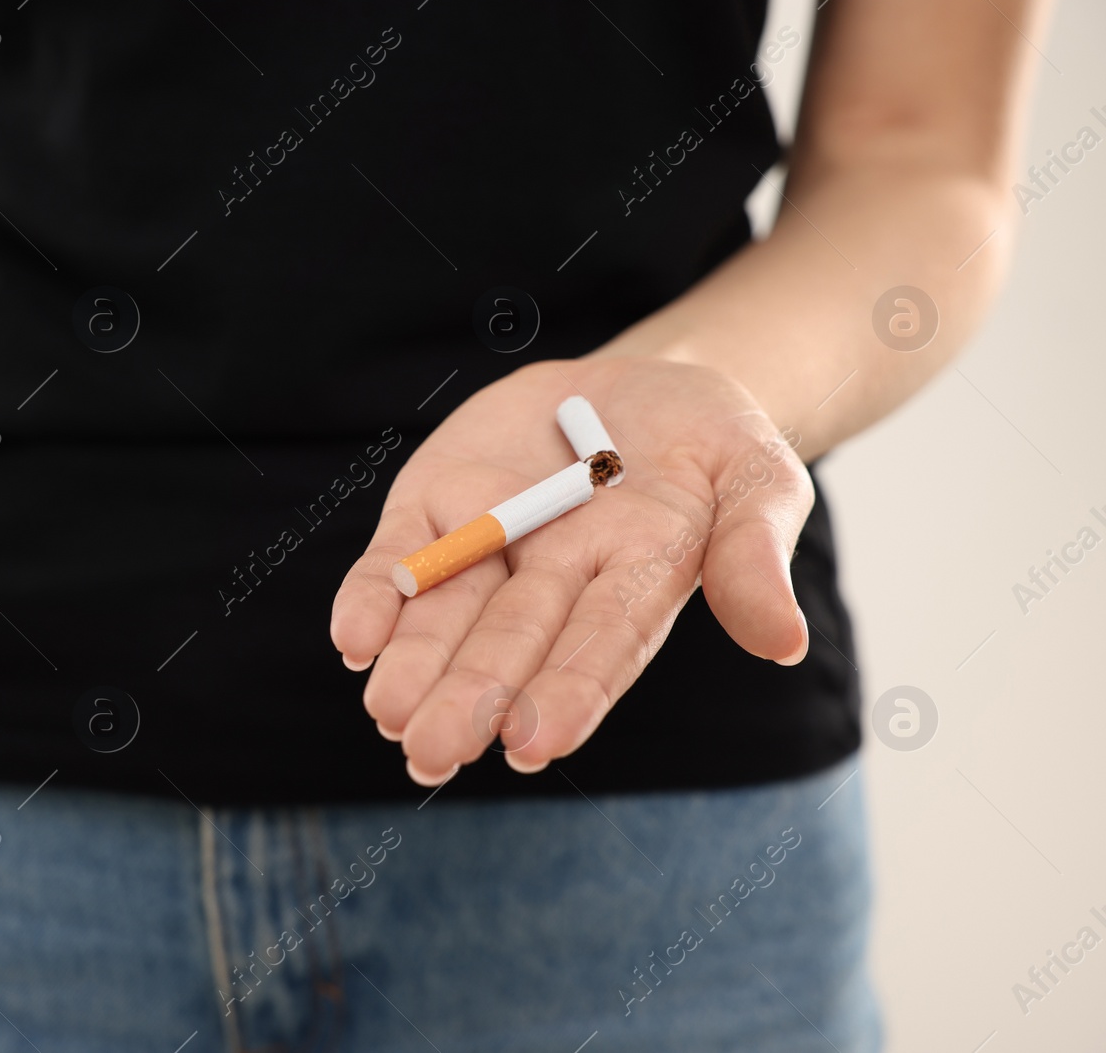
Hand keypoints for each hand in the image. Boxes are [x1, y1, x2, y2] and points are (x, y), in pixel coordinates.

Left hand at [330, 356, 812, 783]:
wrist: (644, 384)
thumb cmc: (713, 446)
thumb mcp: (758, 478)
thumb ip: (755, 553)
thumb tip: (784, 644)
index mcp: (636, 583)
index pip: (600, 644)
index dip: (568, 690)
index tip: (532, 741)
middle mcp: (555, 580)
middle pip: (508, 643)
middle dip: (470, 697)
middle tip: (430, 751)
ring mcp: (491, 543)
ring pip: (445, 612)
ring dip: (414, 662)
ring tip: (389, 712)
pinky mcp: (436, 502)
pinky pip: (398, 554)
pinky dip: (373, 595)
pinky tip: (353, 637)